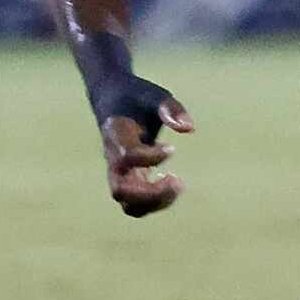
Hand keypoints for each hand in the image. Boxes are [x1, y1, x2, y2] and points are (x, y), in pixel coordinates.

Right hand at [92, 75, 195, 216]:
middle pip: (120, 191)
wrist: (111, 99)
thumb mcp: (155, 94)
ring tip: (178, 185)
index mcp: (115, 133)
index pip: (128, 156)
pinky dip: (155, 204)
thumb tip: (188, 129)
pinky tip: (172, 185)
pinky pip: (135, 205)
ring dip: (154, 203)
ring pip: (127, 204)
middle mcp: (112, 157)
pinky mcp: (127, 179)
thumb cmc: (136, 96)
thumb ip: (170, 108)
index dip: (152, 157)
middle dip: (151, 193)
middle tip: (177, 180)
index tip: (173, 148)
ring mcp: (117, 172)